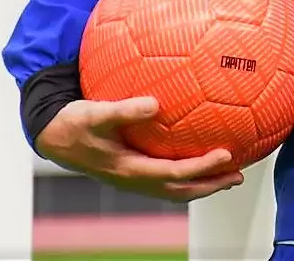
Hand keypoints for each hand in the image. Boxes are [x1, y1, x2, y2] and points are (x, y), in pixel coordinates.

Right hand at [36, 96, 243, 201]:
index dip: (201, 167)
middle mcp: (133, 179)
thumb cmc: (75, 122)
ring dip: (202, 185)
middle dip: (210, 185)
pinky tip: (200, 161)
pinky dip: (187, 176)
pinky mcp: (132, 174)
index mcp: (128, 168)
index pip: (173, 173)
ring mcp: (132, 180)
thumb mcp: (95, 113)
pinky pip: (166, 180)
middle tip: (238, 176)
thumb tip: (155, 103)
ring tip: (229, 176)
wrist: (54, 137)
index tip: (226, 154)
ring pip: (174, 190)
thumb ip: (124, 109)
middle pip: (180, 191)